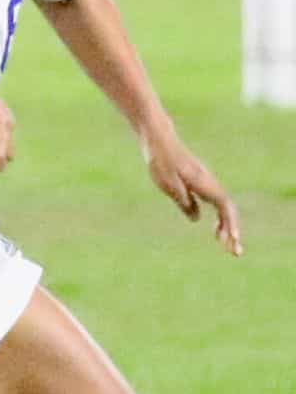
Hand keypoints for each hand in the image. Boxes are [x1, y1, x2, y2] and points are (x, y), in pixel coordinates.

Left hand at [144, 128, 242, 256]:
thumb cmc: (160, 160)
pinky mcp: (199, 184)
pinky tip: (215, 231)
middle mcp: (208, 183)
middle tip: (235, 252)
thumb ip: (182, 199)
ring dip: (227, 227)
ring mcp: (206, 183)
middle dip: (233, 231)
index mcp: (202, 183)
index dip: (229, 223)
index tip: (232, 239)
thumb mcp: (168, 183)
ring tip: (227, 246)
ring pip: (223, 208)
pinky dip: (219, 219)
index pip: (224, 205)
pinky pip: (216, 205)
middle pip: (227, 209)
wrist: (159, 140)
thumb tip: (196, 219)